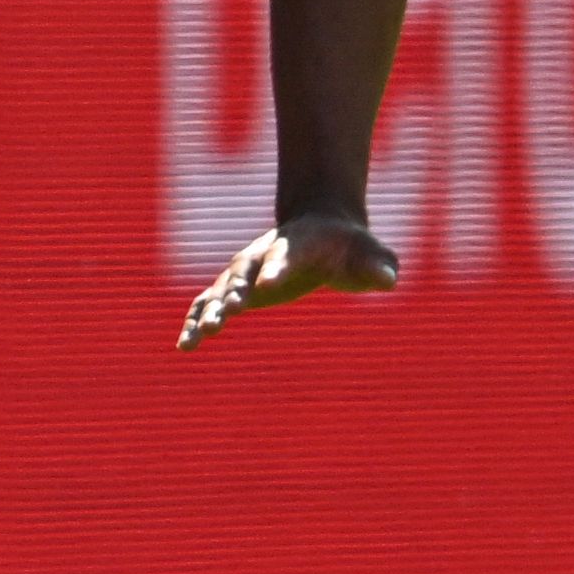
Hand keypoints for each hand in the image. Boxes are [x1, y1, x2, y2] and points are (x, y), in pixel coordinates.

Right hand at [178, 211, 398, 349]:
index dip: (278, 268)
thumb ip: (378, 265)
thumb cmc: (351, 246)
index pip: (286, 255)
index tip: (268, 285)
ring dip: (209, 312)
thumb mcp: (371, 253)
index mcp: (298, 244)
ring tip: (197, 339)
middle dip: (235, 291)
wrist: (321, 227)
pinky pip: (208, 303)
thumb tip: (388, 279)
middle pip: (244, 271)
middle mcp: (264, 255)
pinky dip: (195, 321)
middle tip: (231, 312)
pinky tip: (185, 346)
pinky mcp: (235, 289)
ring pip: (219, 290)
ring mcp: (245, 272)